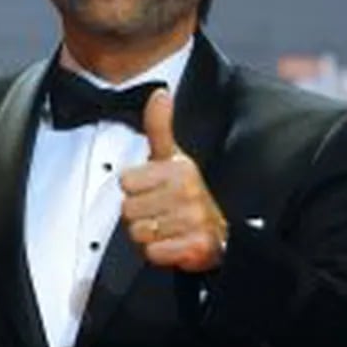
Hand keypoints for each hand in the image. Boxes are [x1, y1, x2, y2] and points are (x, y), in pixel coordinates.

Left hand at [120, 88, 227, 271]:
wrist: (220, 231)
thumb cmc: (188, 192)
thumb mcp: (174, 156)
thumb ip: (160, 126)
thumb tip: (160, 92)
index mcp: (179, 168)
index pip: (126, 182)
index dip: (135, 188)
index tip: (152, 189)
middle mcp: (187, 191)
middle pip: (128, 210)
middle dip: (140, 214)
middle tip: (160, 211)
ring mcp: (193, 219)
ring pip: (139, 232)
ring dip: (148, 234)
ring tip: (166, 226)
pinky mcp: (195, 246)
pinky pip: (154, 253)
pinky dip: (160, 252)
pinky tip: (173, 242)